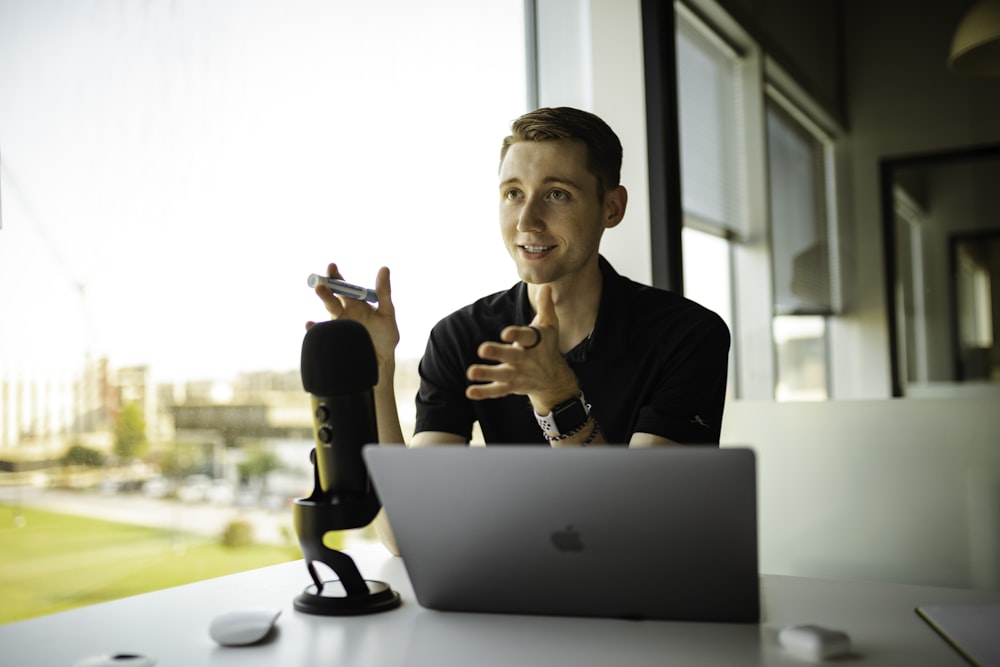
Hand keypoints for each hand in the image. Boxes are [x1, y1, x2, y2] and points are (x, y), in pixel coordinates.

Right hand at [307, 263, 398, 367]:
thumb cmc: (386, 336)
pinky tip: (310, 324)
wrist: (381, 361)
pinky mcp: (334, 339)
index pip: (343, 285)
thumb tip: (384, 268)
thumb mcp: (387, 312)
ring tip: (319, 290)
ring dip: (324, 299)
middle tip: (322, 282)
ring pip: (328, 310)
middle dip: (326, 288)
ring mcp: (338, 326)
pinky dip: (314, 329)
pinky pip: (322, 333)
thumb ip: (384, 292)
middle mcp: (343, 311)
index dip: (336, 276)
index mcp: (355, 302)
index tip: (332, 266)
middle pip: (332, 296)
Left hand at [465, 285, 578, 412]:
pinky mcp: (511, 386)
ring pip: (503, 375)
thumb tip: (545, 286)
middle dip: (499, 353)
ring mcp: (519, 374)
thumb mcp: (550, 326)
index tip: (505, 332)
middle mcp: (527, 359)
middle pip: (513, 355)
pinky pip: (498, 390)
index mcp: (535, 342)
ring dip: (487, 373)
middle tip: (482, 349)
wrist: (554, 380)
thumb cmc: (548, 347)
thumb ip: (545, 306)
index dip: (516, 334)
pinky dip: (484, 392)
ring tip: (471, 372)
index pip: (527, 337)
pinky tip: (470, 391)